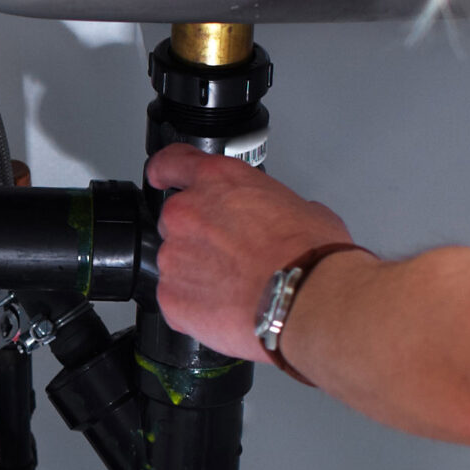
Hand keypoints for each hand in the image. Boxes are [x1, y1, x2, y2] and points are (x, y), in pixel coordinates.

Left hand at [146, 144, 359, 362]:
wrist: (303, 298)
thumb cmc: (307, 254)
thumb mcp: (301, 207)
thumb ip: (271, 204)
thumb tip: (279, 218)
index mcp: (218, 180)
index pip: (173, 162)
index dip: (165, 170)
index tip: (161, 176)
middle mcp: (187, 212)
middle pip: (176, 220)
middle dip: (198, 237)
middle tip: (231, 255)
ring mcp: (174, 254)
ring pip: (177, 262)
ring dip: (198, 272)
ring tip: (235, 286)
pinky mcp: (170, 294)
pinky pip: (176, 297)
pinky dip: (195, 304)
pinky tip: (226, 306)